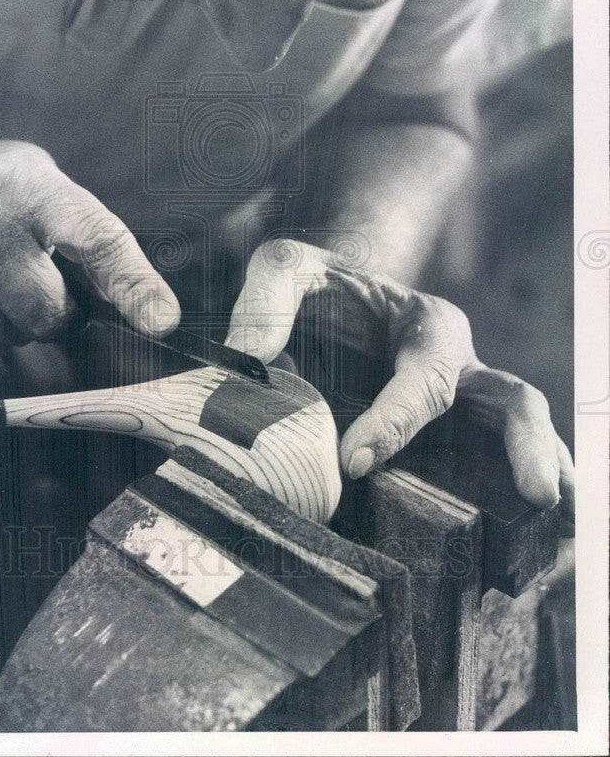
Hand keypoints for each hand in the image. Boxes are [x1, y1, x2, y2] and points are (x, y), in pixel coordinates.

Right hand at [0, 128, 179, 357]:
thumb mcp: (44, 185)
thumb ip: (93, 240)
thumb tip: (150, 310)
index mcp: (26, 188)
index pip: (94, 239)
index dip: (133, 284)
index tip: (161, 319)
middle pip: (50, 313)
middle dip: (60, 310)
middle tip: (42, 280)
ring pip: (15, 338)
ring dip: (18, 321)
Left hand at [226, 239, 573, 519]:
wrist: (338, 298)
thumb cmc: (318, 287)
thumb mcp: (288, 267)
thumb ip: (267, 297)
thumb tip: (246, 358)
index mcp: (427, 325)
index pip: (423, 378)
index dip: (395, 421)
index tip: (354, 462)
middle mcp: (460, 365)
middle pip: (509, 402)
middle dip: (524, 446)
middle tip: (536, 494)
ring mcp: (464, 403)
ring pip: (519, 430)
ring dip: (543, 469)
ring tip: (555, 519)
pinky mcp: (454, 434)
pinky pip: (496, 459)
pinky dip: (517, 488)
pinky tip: (530, 535)